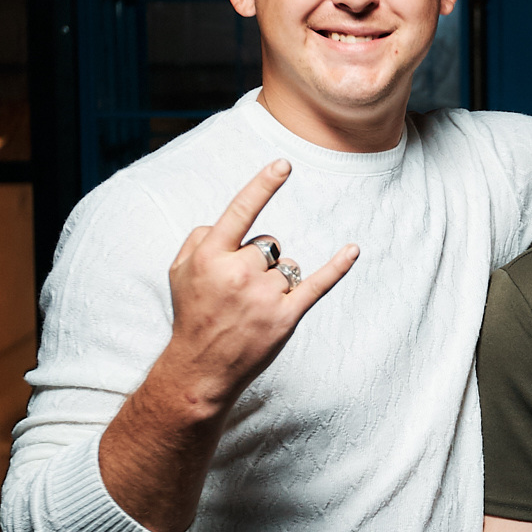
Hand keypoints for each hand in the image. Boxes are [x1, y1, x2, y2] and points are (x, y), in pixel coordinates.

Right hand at [151, 160, 358, 416]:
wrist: (200, 368)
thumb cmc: (192, 314)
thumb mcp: (178, 270)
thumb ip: (200, 237)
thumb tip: (229, 222)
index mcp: (210, 256)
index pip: (242, 211)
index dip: (263, 185)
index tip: (284, 163)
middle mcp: (239, 273)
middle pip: (269, 244)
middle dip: (259, 261)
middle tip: (238, 290)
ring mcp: (264, 296)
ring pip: (287, 266)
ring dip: (275, 281)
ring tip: (252, 307)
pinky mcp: (286, 317)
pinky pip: (317, 284)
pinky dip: (337, 267)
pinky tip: (353, 250)